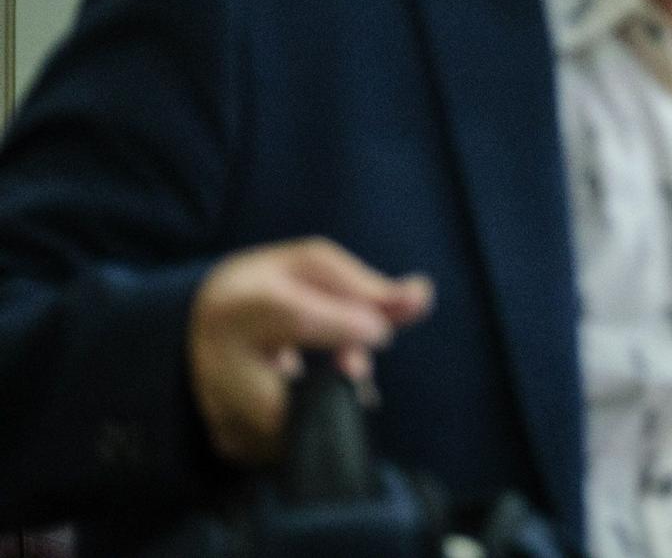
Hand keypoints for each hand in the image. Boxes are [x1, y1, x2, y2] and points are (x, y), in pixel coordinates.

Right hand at [187, 237, 432, 463]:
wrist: (204, 319)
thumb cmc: (269, 285)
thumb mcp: (313, 268)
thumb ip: (366, 286)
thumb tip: (421, 297)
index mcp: (239, 304)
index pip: (294, 318)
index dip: (344, 326)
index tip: (381, 330)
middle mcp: (218, 362)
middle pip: (278, 401)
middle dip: (333, 390)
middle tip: (358, 366)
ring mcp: (219, 409)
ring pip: (287, 434)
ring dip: (331, 409)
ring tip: (340, 375)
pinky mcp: (230, 439)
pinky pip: (285, 449)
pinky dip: (316, 427)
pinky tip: (317, 398)